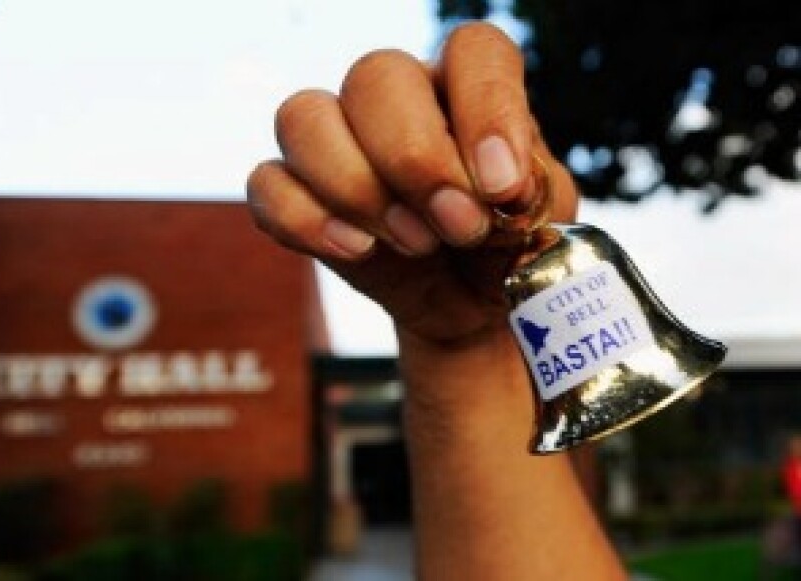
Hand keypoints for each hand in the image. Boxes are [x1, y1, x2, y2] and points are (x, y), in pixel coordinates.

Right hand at [247, 22, 577, 349]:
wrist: (470, 304)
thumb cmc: (506, 247)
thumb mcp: (541, 223)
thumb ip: (530, 195)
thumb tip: (497, 184)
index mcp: (466, 89)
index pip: (473, 50)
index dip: (487, 108)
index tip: (502, 187)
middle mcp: (396, 100)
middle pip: (374, 76)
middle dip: (414, 160)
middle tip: (458, 226)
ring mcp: (336, 142)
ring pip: (303, 118)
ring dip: (356, 187)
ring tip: (414, 244)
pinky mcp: (296, 193)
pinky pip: (266, 183)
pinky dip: (305, 220)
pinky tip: (356, 251)